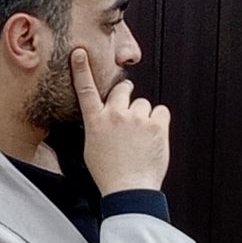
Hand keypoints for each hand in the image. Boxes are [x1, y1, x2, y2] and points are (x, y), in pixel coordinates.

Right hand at [69, 49, 169, 193]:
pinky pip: (161, 112)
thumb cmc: (109, 173)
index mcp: (95, 122)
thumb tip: (106, 117)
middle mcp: (115, 115)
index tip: (80, 53)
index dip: (82, 69)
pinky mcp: (157, 125)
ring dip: (143, 115)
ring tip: (141, 136)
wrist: (129, 189)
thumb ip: (98, 126)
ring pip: (143, 103)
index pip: (85, 89)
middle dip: (125, 95)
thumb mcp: (91, 147)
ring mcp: (137, 119)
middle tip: (128, 110)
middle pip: (122, 90)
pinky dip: (159, 122)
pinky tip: (153, 136)